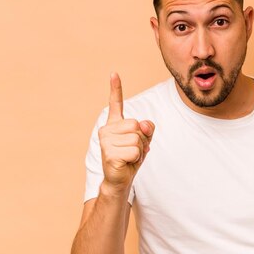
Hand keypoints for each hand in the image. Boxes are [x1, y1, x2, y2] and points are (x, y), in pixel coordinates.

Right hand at [98, 73, 154, 195]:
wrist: (119, 180)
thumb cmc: (130, 159)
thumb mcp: (143, 141)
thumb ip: (147, 129)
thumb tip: (143, 124)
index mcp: (114, 124)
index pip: (116, 104)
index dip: (116, 89)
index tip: (114, 73)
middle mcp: (107, 130)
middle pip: (137, 125)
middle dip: (142, 140)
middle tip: (132, 150)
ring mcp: (106, 141)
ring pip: (137, 138)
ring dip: (139, 150)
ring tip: (129, 157)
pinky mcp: (109, 153)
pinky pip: (135, 151)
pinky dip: (137, 159)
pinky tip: (126, 163)